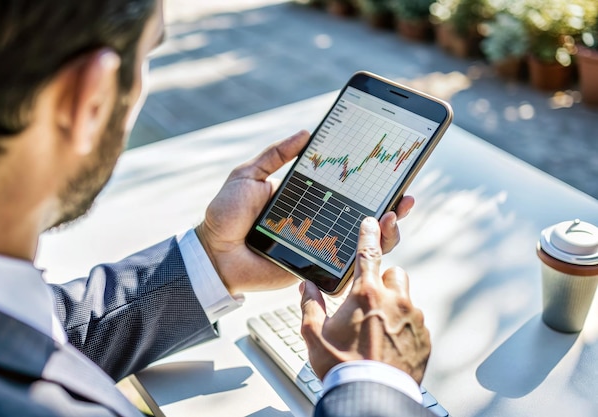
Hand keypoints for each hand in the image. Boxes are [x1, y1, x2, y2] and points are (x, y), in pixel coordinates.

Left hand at [196, 131, 414, 293]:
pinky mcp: (314, 268)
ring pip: (362, 243)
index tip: (392, 169)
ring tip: (393, 217)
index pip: (347, 190)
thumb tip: (306, 132)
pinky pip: (345, 266)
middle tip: (404, 196)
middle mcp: (319, 222)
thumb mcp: (250, 175)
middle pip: (364, 217)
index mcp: (308, 199)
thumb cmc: (227, 213)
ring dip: (386, 232)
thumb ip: (276, 155)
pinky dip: (365, 258)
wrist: (213, 252)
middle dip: (391, 208)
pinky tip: (377, 244)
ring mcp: (319, 246)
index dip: (371, 182)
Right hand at [300, 217, 430, 383]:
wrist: (372, 396)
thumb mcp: (314, 335)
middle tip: (369, 303)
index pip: (368, 253)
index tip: (373, 222)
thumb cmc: (343, 367)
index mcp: (365, 294)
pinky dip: (403, 328)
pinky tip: (388, 346)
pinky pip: (415, 323)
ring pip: (406, 299)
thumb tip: (307, 288)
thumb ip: (310, 306)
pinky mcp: (424, 338)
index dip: (369, 234)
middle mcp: (394, 300)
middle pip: (394, 274)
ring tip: (377, 332)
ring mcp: (413, 319)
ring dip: (394, 307)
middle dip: (383, 282)